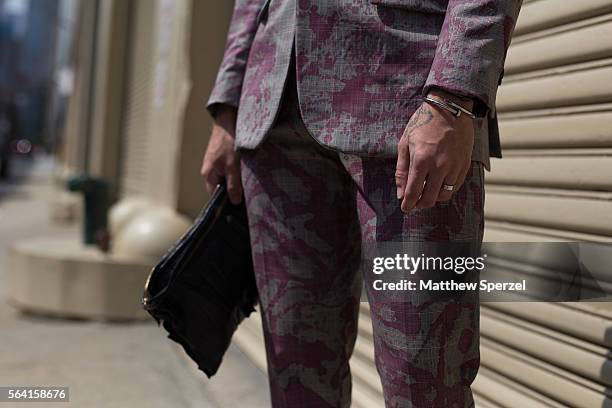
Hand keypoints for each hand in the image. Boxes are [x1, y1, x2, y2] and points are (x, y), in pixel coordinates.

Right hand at [200, 106, 242, 203]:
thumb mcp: (233, 167)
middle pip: (222, 187)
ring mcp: (216, 162)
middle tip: (249, 196)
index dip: (226, 202)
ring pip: (227, 177)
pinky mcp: (223, 155)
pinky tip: (249, 171)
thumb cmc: (229, 143)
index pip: (214, 196)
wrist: (229, 119)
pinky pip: (230, 169)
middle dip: (234, 191)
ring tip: (250, 184)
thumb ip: (233, 185)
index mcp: (208, 175)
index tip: (239, 207)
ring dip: (238, 180)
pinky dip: (238, 171)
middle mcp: (210, 170)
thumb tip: (234, 202)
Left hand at [395, 90, 474, 212]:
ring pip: (444, 195)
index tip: (405, 208)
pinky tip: (438, 184)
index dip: (408, 204)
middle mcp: (440, 166)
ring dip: (434, 198)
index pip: (414, 192)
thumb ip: (401, 170)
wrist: (449, 108)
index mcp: (421, 160)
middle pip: (430, 198)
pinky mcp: (464, 164)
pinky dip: (446, 190)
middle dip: (420, 204)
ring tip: (426, 192)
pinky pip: (455, 186)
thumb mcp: (405, 144)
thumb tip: (401, 193)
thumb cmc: (422, 123)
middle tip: (414, 202)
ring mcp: (454, 166)